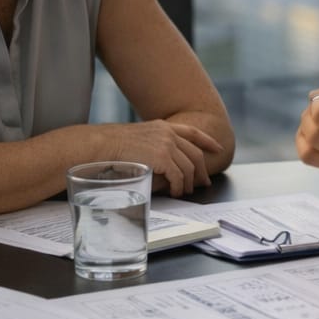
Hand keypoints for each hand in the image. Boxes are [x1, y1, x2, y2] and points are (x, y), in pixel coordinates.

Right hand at [104, 120, 220, 196]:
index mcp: (162, 127)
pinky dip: (179, 186)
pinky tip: (176, 192)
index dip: (207, 141)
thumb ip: (154, 148)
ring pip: (189, 167)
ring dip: (189, 182)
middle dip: (202, 170)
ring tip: (185, 192)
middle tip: (204, 182)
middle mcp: (168, 133)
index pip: (192, 132)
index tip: (218, 148)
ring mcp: (166, 144)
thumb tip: (165, 167)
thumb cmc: (111, 147)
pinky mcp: (162, 157)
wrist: (99, 145)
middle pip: (195, 153)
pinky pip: (179, 176)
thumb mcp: (137, 140)